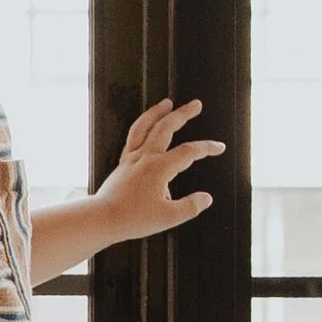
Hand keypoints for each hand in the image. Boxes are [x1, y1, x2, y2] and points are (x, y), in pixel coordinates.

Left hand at [92, 97, 222, 247]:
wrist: (102, 218)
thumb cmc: (133, 219)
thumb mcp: (168, 218)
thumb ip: (190, 206)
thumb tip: (206, 198)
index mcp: (160, 168)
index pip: (189, 152)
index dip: (207, 147)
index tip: (219, 147)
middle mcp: (146, 157)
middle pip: (166, 127)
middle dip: (183, 114)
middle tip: (196, 104)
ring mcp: (132, 158)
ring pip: (144, 126)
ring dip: (157, 112)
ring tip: (166, 103)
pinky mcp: (122, 164)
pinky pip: (132, 137)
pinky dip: (141, 127)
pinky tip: (146, 127)